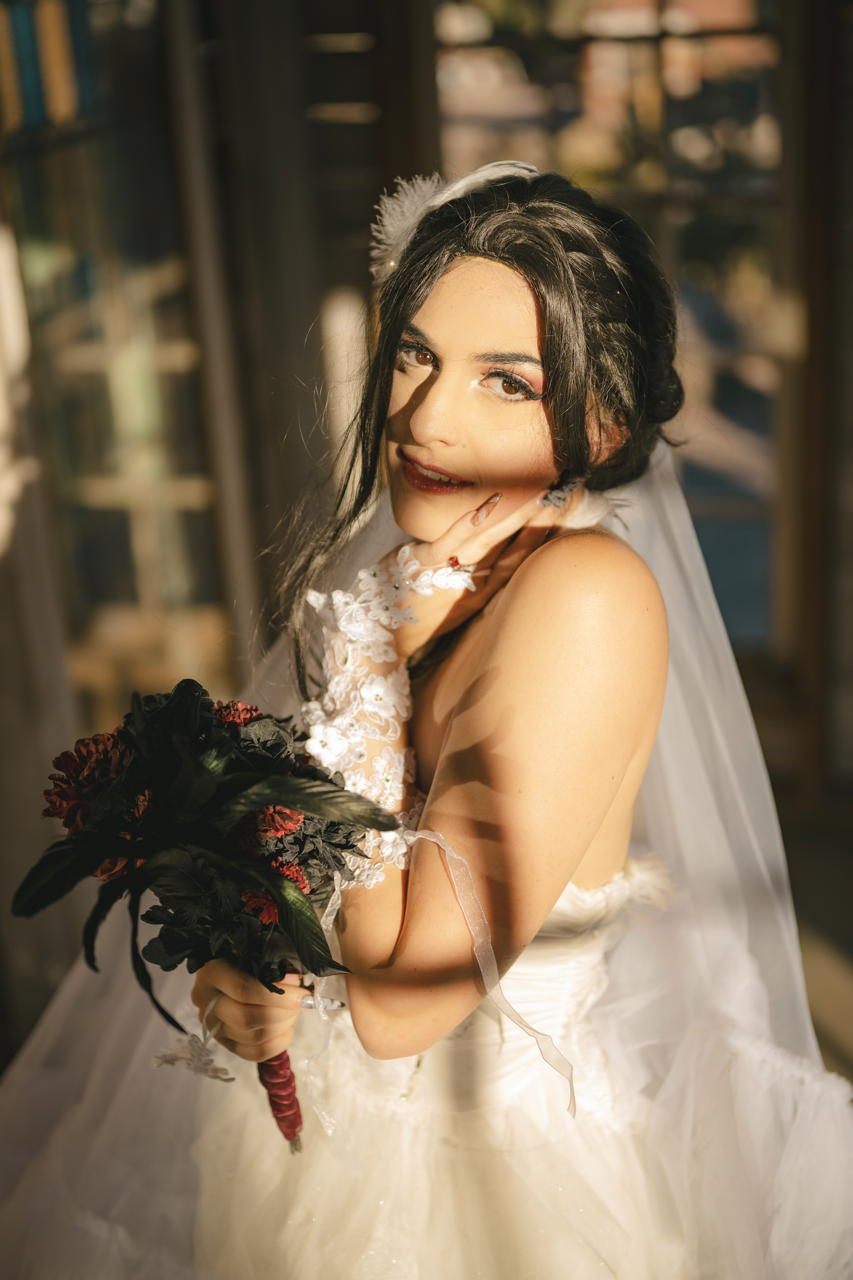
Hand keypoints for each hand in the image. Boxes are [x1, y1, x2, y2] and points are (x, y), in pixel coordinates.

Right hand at [190, 961, 303, 1062]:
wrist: (222, 967)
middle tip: (301, 1001)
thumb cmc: (242, 954)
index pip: (243, 989)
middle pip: (246, 1018)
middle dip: (283, 1012)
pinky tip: (288, 1028)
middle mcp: (207, 1002)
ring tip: (294, 1011)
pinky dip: (277, 1043)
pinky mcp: (224, 1042)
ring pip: (252, 1037)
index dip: (278, 994)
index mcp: (212, 972)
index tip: (303, 994)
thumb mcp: (253, 948)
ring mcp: (213, 1026)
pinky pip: (253, 1053)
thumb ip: (271, 960)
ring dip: (282, 1026)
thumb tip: (296, 981)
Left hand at [388, 486, 582, 658]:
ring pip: (488, 542)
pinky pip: (448, 544)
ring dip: (514, 516)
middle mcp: (473, 584)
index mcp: (484, 589)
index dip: (545, 531)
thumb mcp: (458, 594)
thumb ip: (479, 572)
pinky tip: (485, 505)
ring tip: (538, 492)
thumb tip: (496, 544)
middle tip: (564, 491)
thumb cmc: (419, 610)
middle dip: (540, 518)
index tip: (566, 506)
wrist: (383, 633)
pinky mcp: (423, 565)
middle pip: (513, 548)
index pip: (522, 556)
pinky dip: (467, 525)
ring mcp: (450, 575)